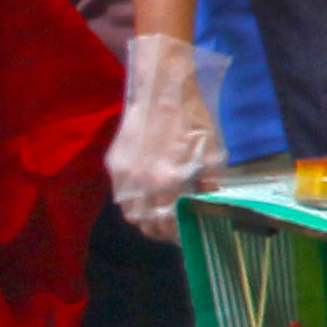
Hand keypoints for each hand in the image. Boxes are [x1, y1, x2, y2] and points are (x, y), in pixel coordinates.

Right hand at [108, 30, 222, 238]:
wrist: (162, 90)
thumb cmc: (192, 118)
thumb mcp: (212, 152)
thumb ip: (209, 183)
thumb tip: (206, 204)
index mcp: (168, 180)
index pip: (169, 223)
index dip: (179, 234)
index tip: (190, 236)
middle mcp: (140, 182)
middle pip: (146, 224)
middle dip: (163, 232)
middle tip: (177, 230)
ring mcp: (123, 174)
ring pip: (129, 213)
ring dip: (146, 221)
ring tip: (162, 218)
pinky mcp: (114, 164)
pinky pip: (120, 195)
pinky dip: (134, 204)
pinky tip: (148, 198)